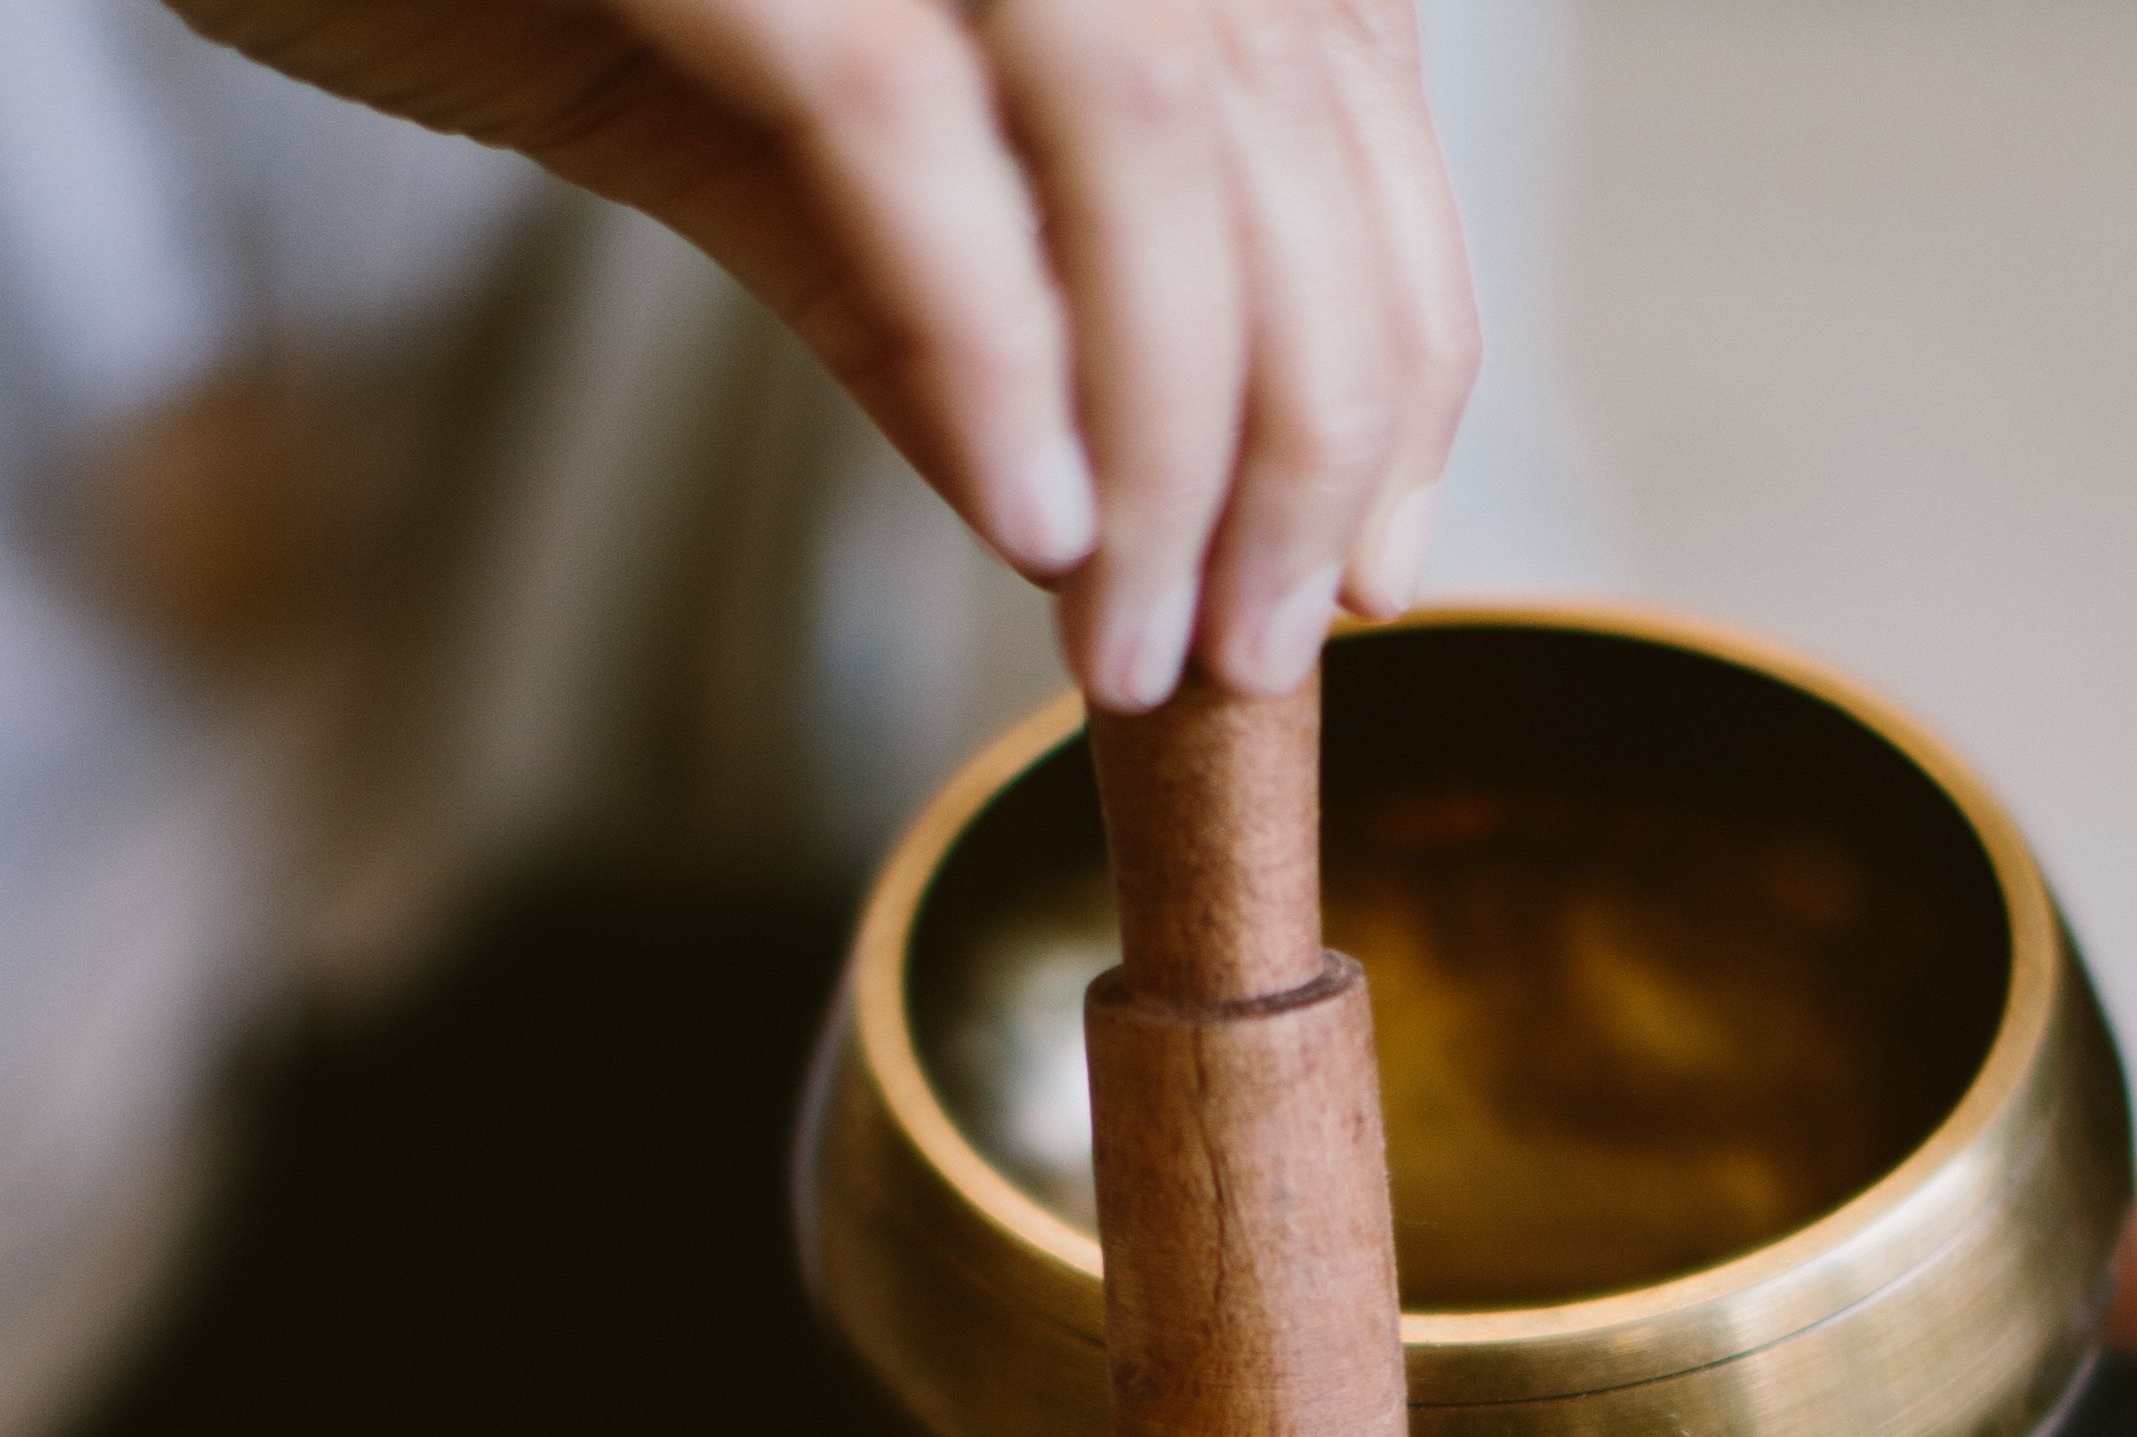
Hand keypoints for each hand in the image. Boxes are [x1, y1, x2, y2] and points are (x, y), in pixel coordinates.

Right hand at [157, 0, 1475, 705]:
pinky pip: (902, 132)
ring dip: (1175, 433)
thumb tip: (1087, 507)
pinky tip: (1029, 525)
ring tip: (1133, 643)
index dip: (1395, 336)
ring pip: (1148, 137)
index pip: (1336, 79)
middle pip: (1281, 120)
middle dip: (1300, 431)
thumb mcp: (741, 116)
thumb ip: (922, 284)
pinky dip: (990, 348)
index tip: (1371, 567)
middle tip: (1254, 657)